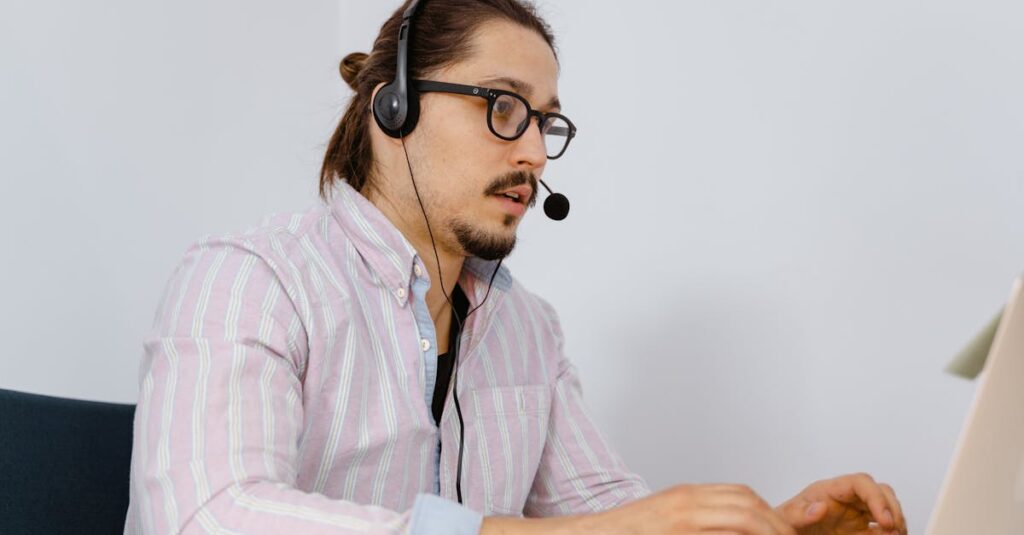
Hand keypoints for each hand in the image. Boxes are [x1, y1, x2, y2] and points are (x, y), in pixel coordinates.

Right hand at [573, 483, 797, 534]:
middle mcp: (687, 502)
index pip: (742, 494)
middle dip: (777, 525)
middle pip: (748, 505)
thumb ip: (699, 520)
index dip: (770, 512)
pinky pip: (721, 533)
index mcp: (687, 496)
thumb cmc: (630, 534)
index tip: (786, 530)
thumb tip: (733, 527)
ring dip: (767, 532)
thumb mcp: (668, 518)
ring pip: (741, 518)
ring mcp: (682, 520)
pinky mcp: (677, 533)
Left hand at [775, 473, 906, 534]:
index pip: (860, 482)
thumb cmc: (786, 521)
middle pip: (880, 491)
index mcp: (831, 490)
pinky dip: (891, 532)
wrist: (786, 532)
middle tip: (895, 530)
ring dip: (896, 521)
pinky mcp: (861, 529)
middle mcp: (848, 499)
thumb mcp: (788, 517)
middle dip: (892, 508)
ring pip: (886, 507)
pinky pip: (882, 527)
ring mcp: (856, 514)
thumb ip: (801, 513)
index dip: (876, 497)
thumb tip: (820, 507)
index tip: (885, 519)